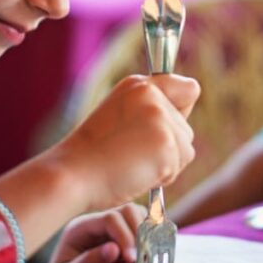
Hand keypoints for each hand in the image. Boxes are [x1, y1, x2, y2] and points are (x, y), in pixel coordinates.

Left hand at [41, 204, 145, 262]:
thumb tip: (115, 249)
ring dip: (146, 238)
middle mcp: (98, 223)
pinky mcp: (122, 238)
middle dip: (139, 234)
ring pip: (140, 217)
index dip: (126, 237)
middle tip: (139, 262)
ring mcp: (112, 229)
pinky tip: (143, 262)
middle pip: (129, 210)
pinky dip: (149, 243)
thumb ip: (87, 262)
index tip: (131, 261)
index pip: (111, 218)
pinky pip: (143, 231)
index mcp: (81, 227)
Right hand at [54, 74, 199, 210]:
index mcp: (139, 85)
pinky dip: (161, 177)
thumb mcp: (120, 117)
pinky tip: (135, 172)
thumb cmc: (94, 155)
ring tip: (131, 162)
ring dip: (165, 164)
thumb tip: (183, 122)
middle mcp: (152, 94)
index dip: (180, 112)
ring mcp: (160, 117)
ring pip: (185, 148)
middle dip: (167, 148)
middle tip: (131, 153)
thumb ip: (150, 112)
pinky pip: (179, 167)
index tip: (157, 129)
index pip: (189, 89)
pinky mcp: (166, 143)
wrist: (72, 175)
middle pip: (186, 129)